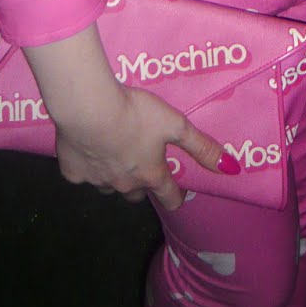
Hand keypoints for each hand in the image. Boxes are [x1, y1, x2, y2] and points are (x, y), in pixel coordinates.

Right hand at [25, 22, 236, 212]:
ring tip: (116, 154)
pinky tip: (87, 149)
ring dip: (115, 176)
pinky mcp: (72, 172)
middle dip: (143, 184)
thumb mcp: (175, 124)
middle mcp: (124, 184)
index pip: (169, 197)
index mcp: (151, 174)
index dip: (177, 196)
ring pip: (109, 187)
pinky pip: (82, 175)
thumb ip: (202, 147)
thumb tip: (233, 169)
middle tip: (144, 166)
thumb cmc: (136, 114)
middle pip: (137, 194)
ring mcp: (97, 181)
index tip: (180, 192)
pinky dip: (87, 167)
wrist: (89, 109)